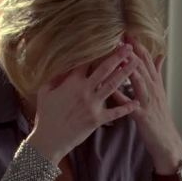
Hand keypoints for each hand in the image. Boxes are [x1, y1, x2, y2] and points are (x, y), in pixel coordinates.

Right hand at [28, 44, 140, 163]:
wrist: (49, 140)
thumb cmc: (45, 116)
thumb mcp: (45, 92)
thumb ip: (55, 78)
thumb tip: (63, 66)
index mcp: (71, 83)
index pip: (86, 62)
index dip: (97, 50)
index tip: (107, 40)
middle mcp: (84, 91)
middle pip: (104, 70)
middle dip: (117, 57)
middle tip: (128, 47)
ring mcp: (92, 105)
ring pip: (113, 86)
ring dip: (126, 73)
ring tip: (136, 63)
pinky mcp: (97, 119)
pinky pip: (115, 112)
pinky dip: (126, 108)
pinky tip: (136, 102)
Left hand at [112, 40, 181, 172]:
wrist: (166, 140)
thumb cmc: (159, 116)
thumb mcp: (160, 91)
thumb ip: (157, 72)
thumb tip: (160, 54)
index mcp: (155, 83)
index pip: (146, 60)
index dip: (137, 45)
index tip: (127, 31)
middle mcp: (153, 89)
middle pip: (143, 66)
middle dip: (132, 50)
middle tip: (121, 35)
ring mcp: (148, 102)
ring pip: (139, 81)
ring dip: (129, 67)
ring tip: (120, 54)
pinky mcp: (142, 116)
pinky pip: (130, 104)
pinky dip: (121, 96)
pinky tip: (111, 88)